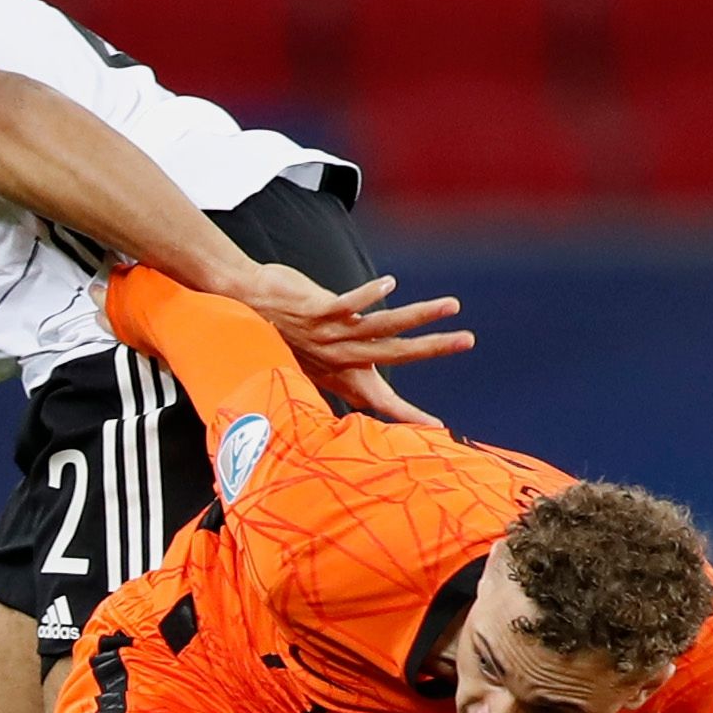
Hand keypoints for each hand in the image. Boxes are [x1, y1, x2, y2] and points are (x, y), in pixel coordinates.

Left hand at [234, 266, 471, 424]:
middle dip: (435, 348)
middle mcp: (340, 356)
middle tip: (468, 340)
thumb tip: (363, 395)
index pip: (381, 398)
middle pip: (396, 354)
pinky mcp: (316, 309)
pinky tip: (391, 283)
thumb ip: (341, 374)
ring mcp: (329, 333)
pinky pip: (347, 303)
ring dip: (417, 315)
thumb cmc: (280, 334)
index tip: (438, 430)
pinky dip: (368, 294)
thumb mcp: (311, 364)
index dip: (408, 414)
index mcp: (342, 372)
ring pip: (381, 326)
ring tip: (450, 304)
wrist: (244, 306)